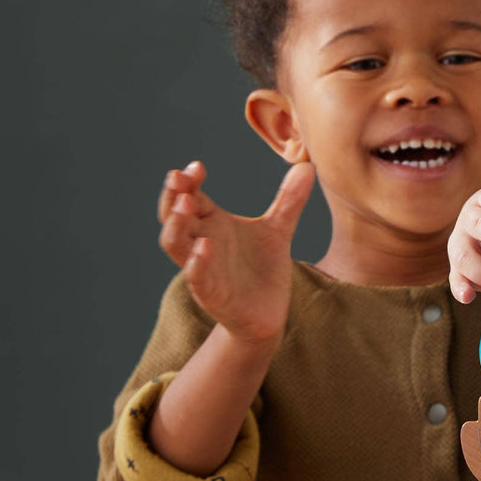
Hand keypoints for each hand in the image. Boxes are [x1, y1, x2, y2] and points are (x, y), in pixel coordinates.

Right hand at [157, 160, 315, 345]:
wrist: (267, 315)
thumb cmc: (263, 269)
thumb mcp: (279, 230)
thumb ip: (289, 200)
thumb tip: (308, 166)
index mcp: (212, 223)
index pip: (191, 196)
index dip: (189, 181)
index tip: (198, 165)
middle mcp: (201, 242)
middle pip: (173, 216)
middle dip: (173, 196)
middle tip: (177, 176)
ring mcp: (202, 268)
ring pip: (175, 245)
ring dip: (175, 225)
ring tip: (184, 203)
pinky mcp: (211, 293)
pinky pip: (196, 277)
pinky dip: (197, 262)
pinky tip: (206, 245)